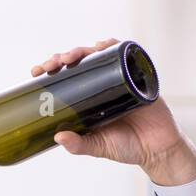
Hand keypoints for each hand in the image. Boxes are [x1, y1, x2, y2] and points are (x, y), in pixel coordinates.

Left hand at [31, 38, 195, 186]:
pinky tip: (102, 46)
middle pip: (80, 62)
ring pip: (99, 55)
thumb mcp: (99, 147)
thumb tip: (58, 137)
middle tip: (52, 64)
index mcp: (90, 98)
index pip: (67, 77)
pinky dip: (114, 46)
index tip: (37, 72)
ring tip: (72, 56)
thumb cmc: (127, 148)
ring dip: (83, 50)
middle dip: (64, 57)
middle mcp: (103, 84)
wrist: (158, 150)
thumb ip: (80, 145)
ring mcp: (121, 78)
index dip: (52, 70)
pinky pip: (126, 55)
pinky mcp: (139, 76)